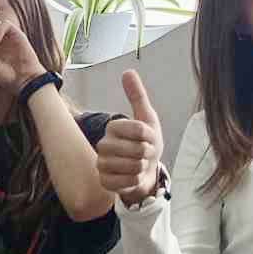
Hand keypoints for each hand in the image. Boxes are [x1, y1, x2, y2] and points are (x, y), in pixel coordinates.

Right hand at [99, 71, 165, 204]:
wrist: (145, 170)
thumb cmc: (146, 143)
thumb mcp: (147, 118)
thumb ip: (137, 96)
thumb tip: (127, 71)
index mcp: (113, 127)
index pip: (139, 129)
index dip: (150, 137)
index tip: (149, 139)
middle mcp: (103, 144)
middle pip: (137, 149)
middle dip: (148, 154)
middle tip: (145, 154)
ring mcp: (101, 163)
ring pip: (132, 166)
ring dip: (142, 168)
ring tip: (139, 165)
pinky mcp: (104, 181)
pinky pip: (126, 182)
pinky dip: (135, 181)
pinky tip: (133, 177)